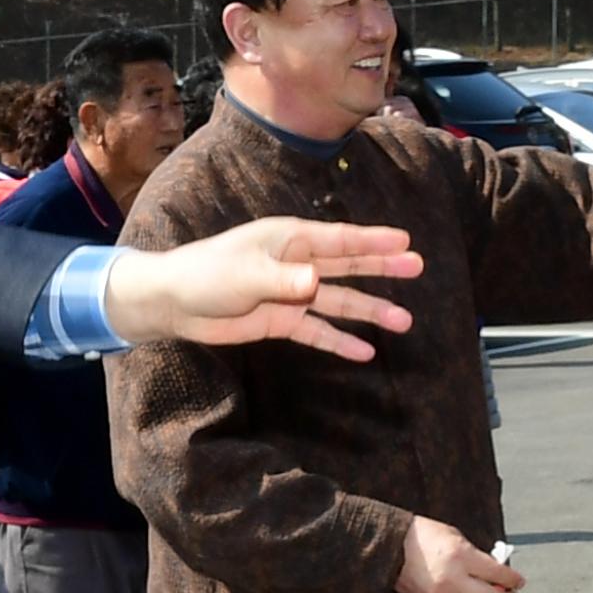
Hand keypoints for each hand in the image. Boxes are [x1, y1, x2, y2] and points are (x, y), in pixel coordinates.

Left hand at [106, 219, 421, 359]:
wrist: (174, 304)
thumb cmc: (207, 276)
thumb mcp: (246, 275)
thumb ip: (282, 280)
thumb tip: (314, 281)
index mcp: (291, 241)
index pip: (340, 240)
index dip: (373, 240)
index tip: (406, 241)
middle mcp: (297, 264)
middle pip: (348, 266)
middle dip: (382, 267)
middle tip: (417, 268)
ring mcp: (291, 293)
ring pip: (339, 301)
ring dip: (369, 310)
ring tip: (403, 321)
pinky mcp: (282, 320)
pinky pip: (318, 331)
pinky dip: (340, 341)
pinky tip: (365, 352)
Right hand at [394, 515, 522, 592]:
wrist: (388, 545)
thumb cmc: (422, 534)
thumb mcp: (454, 536)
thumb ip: (474, 554)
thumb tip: (492, 570)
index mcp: (461, 556)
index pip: (498, 574)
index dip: (513, 579)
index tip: (519, 581)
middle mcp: (453, 578)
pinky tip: (465, 591)